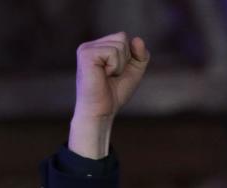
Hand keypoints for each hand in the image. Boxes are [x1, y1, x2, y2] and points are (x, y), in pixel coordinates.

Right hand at [69, 32, 150, 158]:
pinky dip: (115, 67)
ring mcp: (86, 48)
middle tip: (112, 75)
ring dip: (120, 65)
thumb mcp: (133, 72)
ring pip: (119, 45)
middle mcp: (90, 45)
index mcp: (98, 47)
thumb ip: (140, 55)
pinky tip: (104, 75)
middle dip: (125, 60)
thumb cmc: (114, 94)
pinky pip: (113, 52)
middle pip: (122, 38)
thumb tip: (137, 39)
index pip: (123, 38)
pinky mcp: (86, 54)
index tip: (118, 73)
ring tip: (108, 76)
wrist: (101, 112)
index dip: (129, 56)